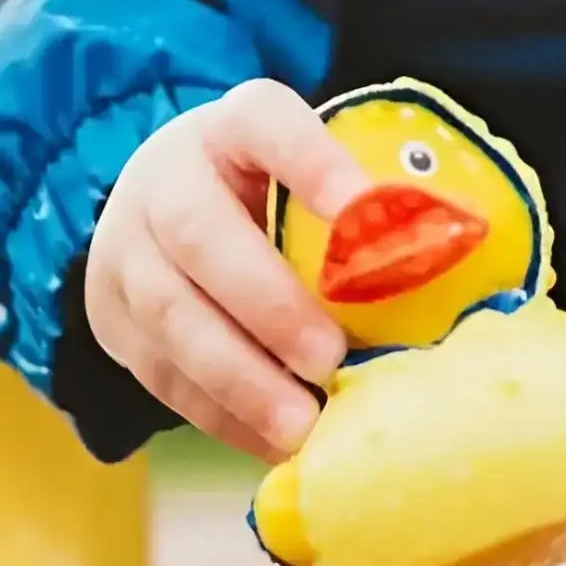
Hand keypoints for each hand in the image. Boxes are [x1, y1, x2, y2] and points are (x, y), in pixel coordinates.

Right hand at [85, 79, 370, 461]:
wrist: (161, 205)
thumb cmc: (267, 195)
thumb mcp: (306, 171)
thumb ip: (365, 206)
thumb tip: (455, 254)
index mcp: (230, 127)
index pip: (264, 122)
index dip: (313, 164)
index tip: (365, 211)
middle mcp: (165, 179)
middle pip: (201, 235)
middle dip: (268, 305)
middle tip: (329, 359)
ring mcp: (125, 249)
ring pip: (169, 314)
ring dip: (240, 379)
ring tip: (301, 425)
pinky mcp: (111, 319)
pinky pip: (161, 373)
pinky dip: (221, 414)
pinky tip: (272, 442)